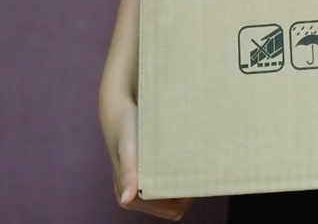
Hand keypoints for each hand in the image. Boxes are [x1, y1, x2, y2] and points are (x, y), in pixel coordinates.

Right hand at [101, 95, 194, 219]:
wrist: (118, 108)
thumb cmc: (124, 126)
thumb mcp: (128, 147)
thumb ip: (128, 172)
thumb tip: (126, 198)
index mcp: (129, 196)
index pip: (168, 209)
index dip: (185, 198)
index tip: (196, 178)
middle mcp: (134, 196)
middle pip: (173, 206)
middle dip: (187, 193)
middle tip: (199, 169)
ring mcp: (141, 185)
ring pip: (172, 196)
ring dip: (183, 184)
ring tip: (194, 164)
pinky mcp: (147, 174)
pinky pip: (168, 183)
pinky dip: (179, 176)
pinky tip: (186, 160)